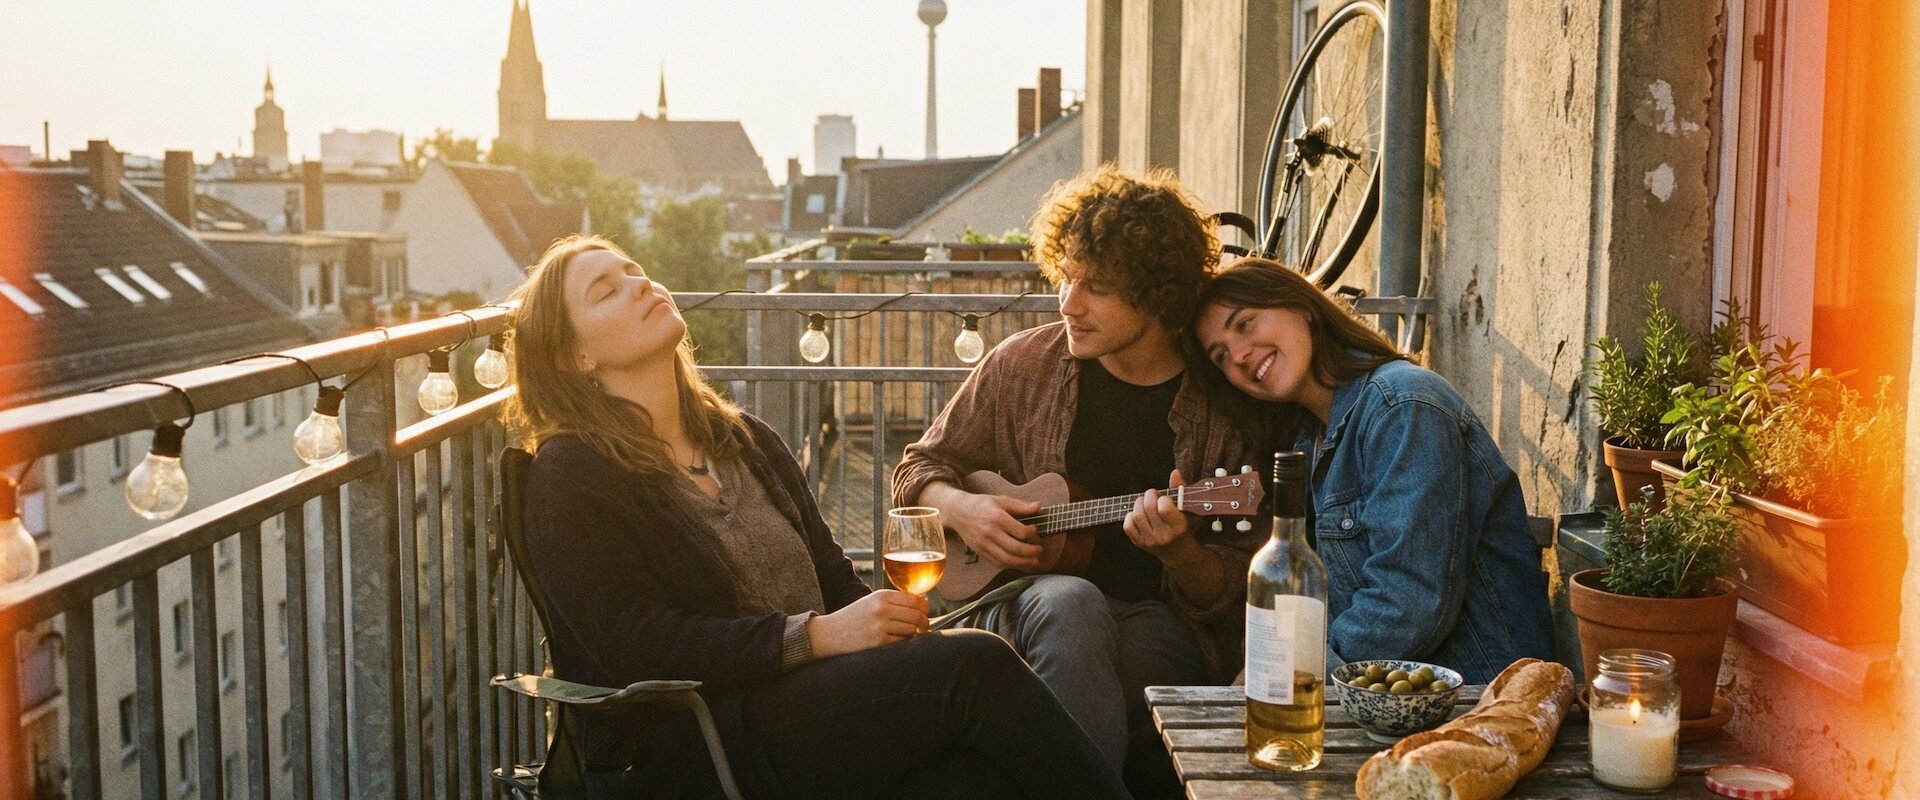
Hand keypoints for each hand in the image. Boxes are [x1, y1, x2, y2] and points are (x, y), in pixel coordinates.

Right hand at [807, 591, 928, 658]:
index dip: (925, 607)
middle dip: (924, 623)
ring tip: (907, 634)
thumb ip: (893, 602)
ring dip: (913, 634)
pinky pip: (901, 643)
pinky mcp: (878, 643)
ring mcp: (880, 627)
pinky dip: (902, 643)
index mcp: (881, 596)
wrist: (829, 634)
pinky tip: (895, 641)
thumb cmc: (852, 618)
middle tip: (923, 627)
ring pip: (911, 630)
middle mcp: (882, 609)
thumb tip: (921, 604)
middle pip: (916, 615)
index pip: (914, 599)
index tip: (925, 612)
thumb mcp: (871, 602)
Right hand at [929, 485, 1042, 569]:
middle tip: (1039, 550)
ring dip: (1023, 563)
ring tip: (1034, 561)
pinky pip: (997, 563)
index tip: (1035, 530)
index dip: (1032, 533)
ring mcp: (984, 544)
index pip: (1020, 531)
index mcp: (997, 518)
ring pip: (1006, 560)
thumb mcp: (1001, 500)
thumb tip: (1039, 506)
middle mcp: (990, 533)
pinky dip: (1010, 565)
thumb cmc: (982, 504)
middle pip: (1015, 548)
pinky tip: (1018, 562)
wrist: (958, 512)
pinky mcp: (980, 552)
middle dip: (1031, 552)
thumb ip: (1021, 505)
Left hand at [1125, 468, 1194, 555]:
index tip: (1164, 498)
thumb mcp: (1186, 510)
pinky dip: (1130, 516)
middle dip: (1149, 496)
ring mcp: (1150, 540)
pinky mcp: (1139, 543)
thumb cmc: (1183, 527)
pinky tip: (1139, 515)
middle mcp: (1164, 535)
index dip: (1162, 498)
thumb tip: (1174, 472)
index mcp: (1178, 526)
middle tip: (1152, 496)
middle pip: (1148, 508)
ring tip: (1145, 503)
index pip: (1164, 507)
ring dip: (1139, 504)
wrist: (1179, 554)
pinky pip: (1128, 525)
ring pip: (1136, 515)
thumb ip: (1180, 489)